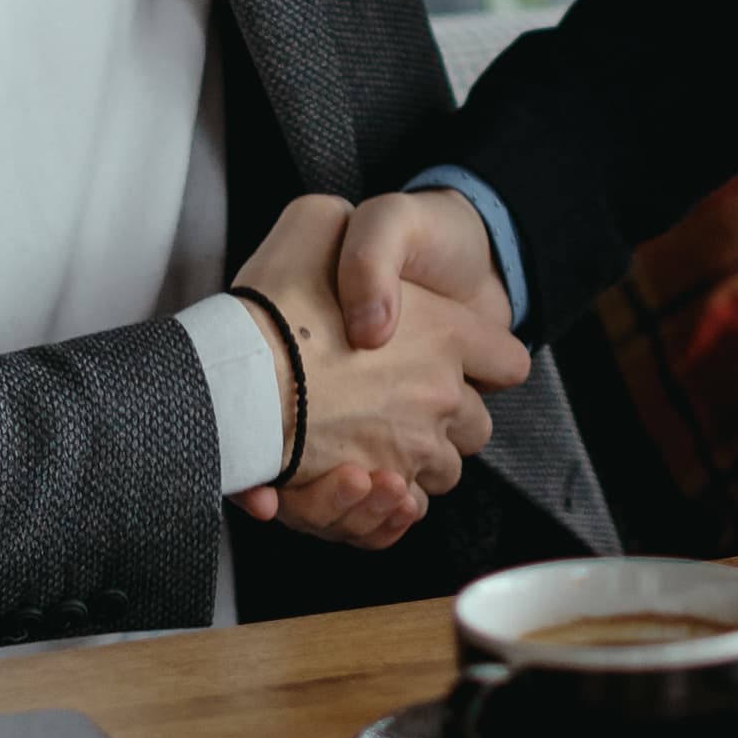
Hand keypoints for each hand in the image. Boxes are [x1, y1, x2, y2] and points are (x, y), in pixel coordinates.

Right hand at [220, 195, 526, 547]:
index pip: (505, 360)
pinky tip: (358, 482)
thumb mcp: (317, 221)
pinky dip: (385, 511)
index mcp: (447, 332)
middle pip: (474, 426)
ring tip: (369, 447)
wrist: (231, 370)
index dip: (484, 359)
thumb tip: (363, 247)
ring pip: (439, 472)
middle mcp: (441, 395)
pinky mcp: (375, 494)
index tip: (455, 362)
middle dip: (445, 422)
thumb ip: (356, 235)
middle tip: (396, 406)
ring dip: (413, 464)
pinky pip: (401, 515)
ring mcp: (413, 449)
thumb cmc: (275, 297)